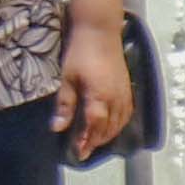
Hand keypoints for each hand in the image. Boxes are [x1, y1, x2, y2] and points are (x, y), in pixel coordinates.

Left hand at [52, 12, 132, 158]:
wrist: (100, 31)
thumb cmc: (80, 53)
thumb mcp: (67, 78)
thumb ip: (65, 104)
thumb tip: (57, 128)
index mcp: (99, 97)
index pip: (93, 127)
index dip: (86, 142)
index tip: (77, 153)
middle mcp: (115, 98)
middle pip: (108, 128)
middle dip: (96, 142)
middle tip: (84, 151)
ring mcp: (124, 93)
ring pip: (119, 122)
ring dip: (108, 135)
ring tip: (95, 143)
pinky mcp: (128, 87)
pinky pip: (127, 113)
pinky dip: (120, 124)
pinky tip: (112, 126)